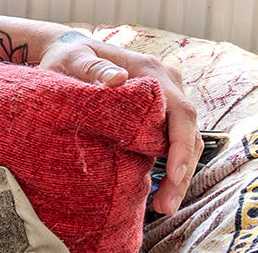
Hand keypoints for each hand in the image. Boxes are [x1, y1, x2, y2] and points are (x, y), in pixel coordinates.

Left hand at [37, 29, 200, 214]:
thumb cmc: (69, 56)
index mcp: (151, 70)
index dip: (180, 145)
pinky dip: (169, 165)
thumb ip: (94, 69)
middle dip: (182, 170)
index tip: (173, 175)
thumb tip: (118, 80)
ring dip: (178, 174)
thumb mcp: (75, 60)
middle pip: (188, 131)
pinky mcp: (159, 111)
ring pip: (184, 139)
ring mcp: (165, 97)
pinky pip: (171, 140)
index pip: (181, 111)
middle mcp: (166, 83)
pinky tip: (158, 190)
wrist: (69, 51)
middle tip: (166, 206)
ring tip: (162, 206)